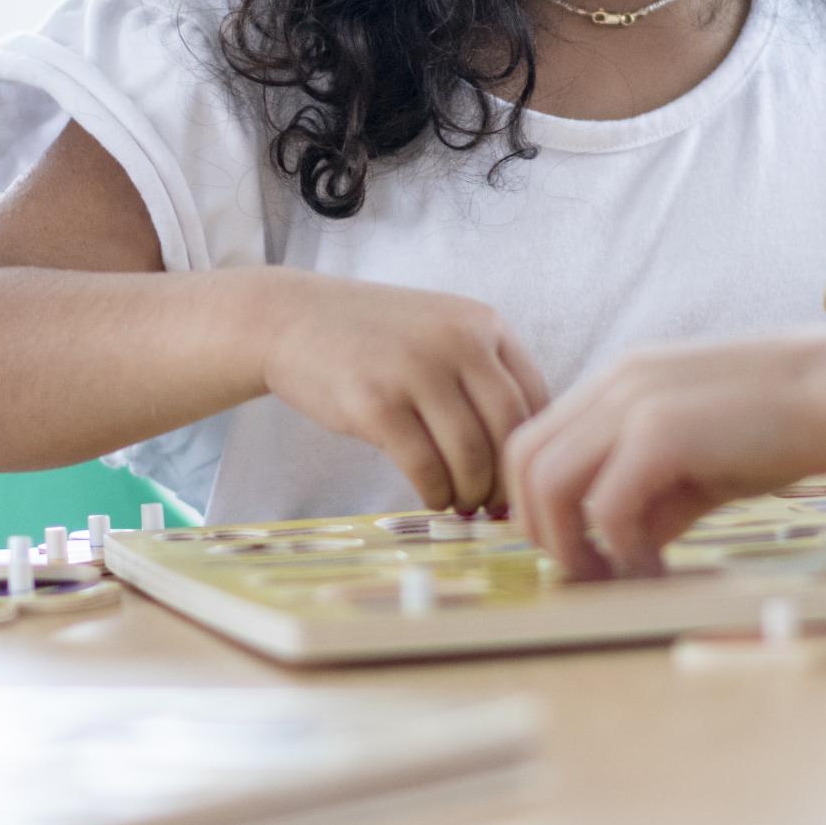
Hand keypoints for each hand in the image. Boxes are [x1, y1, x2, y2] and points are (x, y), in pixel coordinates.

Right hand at [255, 274, 550, 509]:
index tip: (522, 479)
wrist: (291, 319)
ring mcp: (414, 370)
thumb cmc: (373, 338)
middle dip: (505, 480)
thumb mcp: (439, 331)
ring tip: (461, 503)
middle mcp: (456, 341)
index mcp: (482, 322)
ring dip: (471, 492)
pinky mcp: (375, 404)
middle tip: (496, 505)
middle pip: (508, 431)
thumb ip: (482, 373)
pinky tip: (432, 498)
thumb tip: (523, 455)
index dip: (532, 449)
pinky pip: (425, 468)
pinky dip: (435, 493)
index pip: (535, 398)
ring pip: (469, 455)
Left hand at [504, 325, 825, 576]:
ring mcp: (633, 404)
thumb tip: (621, 543)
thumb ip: (655, 493)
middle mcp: (614, 384)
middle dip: (541, 530)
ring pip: (547, 482)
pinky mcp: (663, 433)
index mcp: (619, 382)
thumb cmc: (789, 422)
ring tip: (613, 577)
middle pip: (523, 462)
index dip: (540, 505)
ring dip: (569, 543)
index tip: (578, 551)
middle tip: (587, 573)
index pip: (535, 443)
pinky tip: (655, 567)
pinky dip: (618, 549)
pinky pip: (605, 505)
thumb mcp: (704, 457)